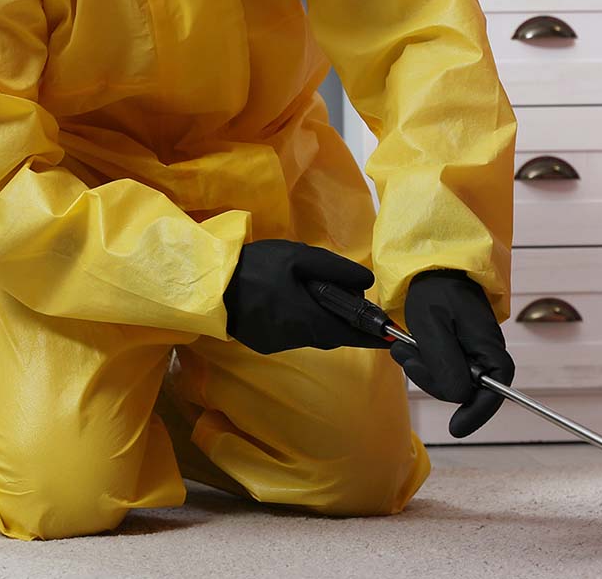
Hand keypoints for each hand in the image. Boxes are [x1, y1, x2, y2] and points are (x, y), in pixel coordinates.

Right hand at [224, 240, 391, 354]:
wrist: (211, 284)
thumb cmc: (257, 267)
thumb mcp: (299, 257)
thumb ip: (336, 269)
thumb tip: (367, 282)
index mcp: (309, 319)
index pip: (350, 334)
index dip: (372, 336)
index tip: (390, 337)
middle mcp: (296, 338)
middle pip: (331, 334)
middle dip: (344, 320)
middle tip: (347, 298)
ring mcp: (278, 344)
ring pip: (311, 335)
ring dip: (320, 319)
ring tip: (314, 293)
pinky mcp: (263, 343)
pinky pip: (292, 335)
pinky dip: (300, 321)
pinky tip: (290, 301)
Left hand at [391, 269, 514, 437]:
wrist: (430, 265)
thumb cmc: (434, 290)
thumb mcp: (433, 326)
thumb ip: (446, 362)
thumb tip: (460, 396)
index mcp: (487, 344)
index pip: (495, 389)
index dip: (478, 412)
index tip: (456, 428)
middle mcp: (484, 351)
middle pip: (466, 389)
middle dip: (433, 380)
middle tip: (406, 356)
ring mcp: (471, 349)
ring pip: (450, 380)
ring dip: (423, 369)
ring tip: (403, 346)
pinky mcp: (458, 347)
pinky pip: (443, 367)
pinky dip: (424, 362)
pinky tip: (409, 347)